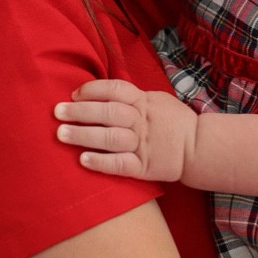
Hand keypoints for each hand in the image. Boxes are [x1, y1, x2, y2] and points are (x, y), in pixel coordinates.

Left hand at [55, 80, 197, 180]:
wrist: (199, 148)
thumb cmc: (173, 122)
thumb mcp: (157, 100)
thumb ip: (132, 96)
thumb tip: (99, 92)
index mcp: (144, 102)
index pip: (116, 90)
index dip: (93, 90)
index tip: (73, 94)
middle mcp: (142, 121)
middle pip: (109, 112)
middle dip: (81, 111)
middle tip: (57, 112)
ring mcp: (143, 145)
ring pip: (111, 137)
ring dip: (84, 135)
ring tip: (61, 134)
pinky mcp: (144, 167)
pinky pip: (120, 164)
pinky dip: (101, 162)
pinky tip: (83, 160)